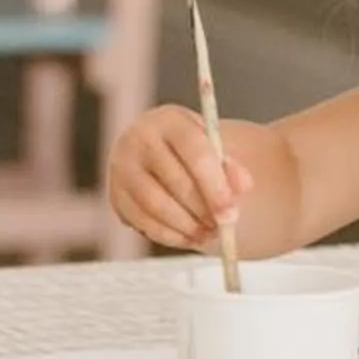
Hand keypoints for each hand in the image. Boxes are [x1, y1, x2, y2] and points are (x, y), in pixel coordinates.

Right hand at [109, 105, 253, 251]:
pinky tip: (190, 237)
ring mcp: (122, 168)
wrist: (155, 150)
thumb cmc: (190, 150)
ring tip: (209, 233)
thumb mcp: (213, 148)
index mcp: (168, 120)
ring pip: (156, 205)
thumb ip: (231, 166)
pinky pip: (143, 222)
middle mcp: (138, 139)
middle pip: (174, 181)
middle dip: (203, 209)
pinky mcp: (116, 195)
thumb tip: (242, 186)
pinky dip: (170, 235)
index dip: (214, 185)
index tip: (230, 213)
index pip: (194, 150)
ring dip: (187, 226)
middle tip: (223, 227)